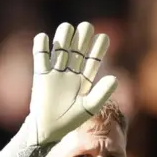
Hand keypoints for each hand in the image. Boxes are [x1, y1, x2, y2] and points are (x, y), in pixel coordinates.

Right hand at [27, 22, 118, 144]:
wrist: (48, 129)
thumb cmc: (69, 121)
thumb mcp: (88, 108)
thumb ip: (101, 94)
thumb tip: (115, 78)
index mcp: (84, 80)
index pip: (93, 60)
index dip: (98, 49)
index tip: (103, 37)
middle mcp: (70, 73)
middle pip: (77, 49)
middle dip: (82, 37)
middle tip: (86, 27)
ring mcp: (55, 73)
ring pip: (60, 48)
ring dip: (63, 37)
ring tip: (67, 29)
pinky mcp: (40, 75)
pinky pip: (40, 56)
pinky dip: (41, 46)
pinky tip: (44, 38)